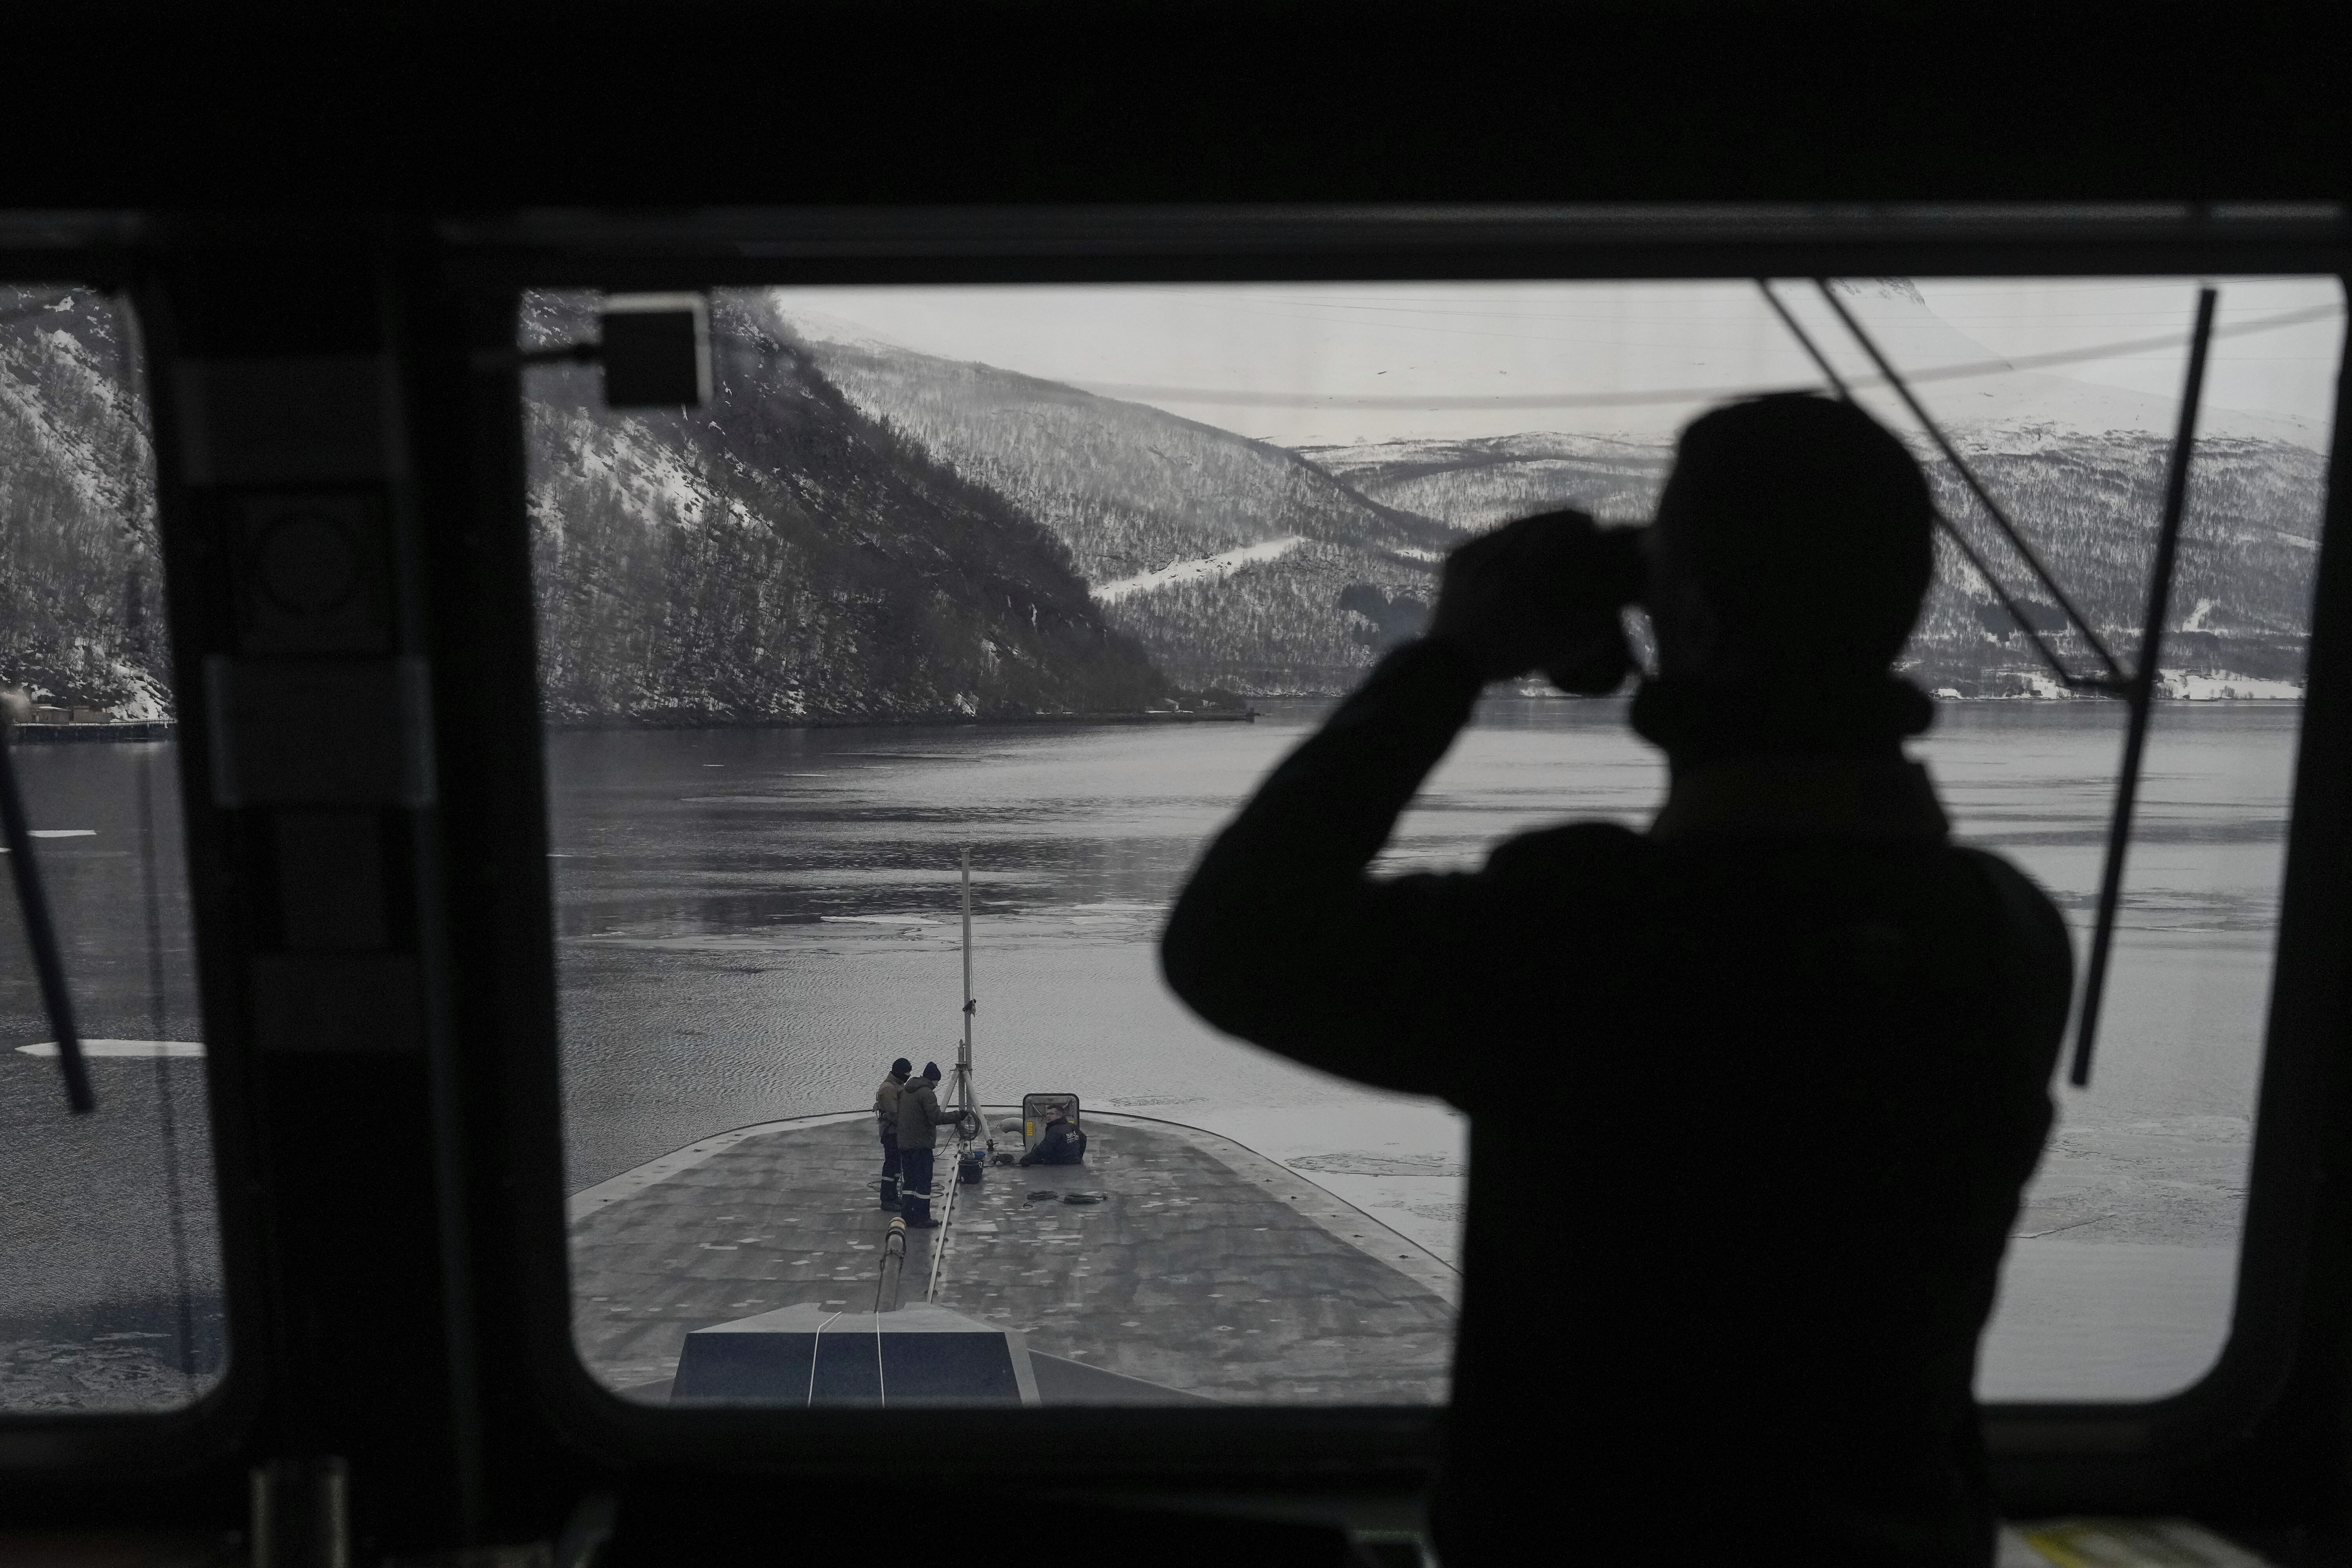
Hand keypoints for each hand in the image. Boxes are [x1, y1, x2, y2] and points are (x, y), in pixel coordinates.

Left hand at [1425, 511, 1645, 690]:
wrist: (1448, 664)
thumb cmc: (1503, 657)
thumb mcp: (1550, 649)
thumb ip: (1585, 634)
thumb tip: (1613, 615)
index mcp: (1514, 578)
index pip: (1549, 532)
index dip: (1572, 522)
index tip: (1589, 523)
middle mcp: (1489, 561)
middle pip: (1530, 523)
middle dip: (1556, 519)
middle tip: (1575, 522)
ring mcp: (1468, 557)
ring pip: (1507, 526)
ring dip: (1533, 523)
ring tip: (1552, 528)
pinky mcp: (1455, 559)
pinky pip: (1487, 536)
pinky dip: (1508, 534)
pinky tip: (1522, 539)